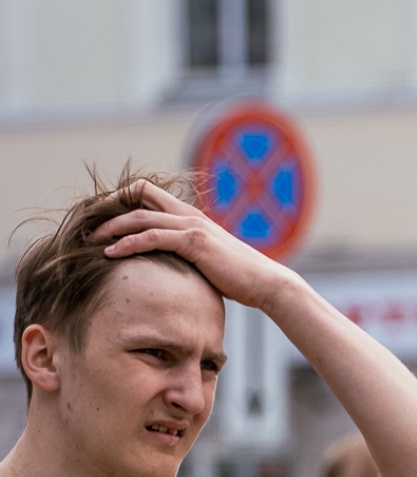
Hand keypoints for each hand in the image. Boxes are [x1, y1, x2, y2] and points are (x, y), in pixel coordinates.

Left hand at [93, 180, 302, 311]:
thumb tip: (166, 267)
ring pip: (140, 216)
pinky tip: (111, 254)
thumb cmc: (240, 278)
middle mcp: (189, 215)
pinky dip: (128, 243)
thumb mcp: (207, 261)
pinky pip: (152, 237)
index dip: (123, 201)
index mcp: (191, 216)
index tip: (104, 219)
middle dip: (110, 206)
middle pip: (140, 194)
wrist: (266, 283)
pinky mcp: (194, 242)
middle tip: (90, 225)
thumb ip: (186, 255)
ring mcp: (192, 226)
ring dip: (111, 227)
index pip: (149, 193)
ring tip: (90, 240)